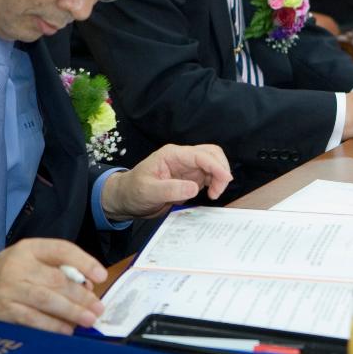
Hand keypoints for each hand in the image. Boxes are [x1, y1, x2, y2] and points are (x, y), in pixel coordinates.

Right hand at [0, 238, 108, 332]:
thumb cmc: (4, 274)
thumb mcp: (26, 259)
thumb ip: (54, 268)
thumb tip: (87, 287)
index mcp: (28, 248)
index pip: (60, 249)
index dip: (84, 262)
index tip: (101, 275)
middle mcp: (17, 266)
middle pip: (56, 280)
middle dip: (81, 296)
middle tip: (98, 307)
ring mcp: (8, 290)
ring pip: (46, 301)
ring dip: (71, 313)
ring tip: (88, 320)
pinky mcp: (2, 312)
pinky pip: (32, 320)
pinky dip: (52, 327)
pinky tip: (66, 331)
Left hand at [100, 144, 231, 220]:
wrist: (126, 199)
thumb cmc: (133, 191)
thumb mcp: (148, 191)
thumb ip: (170, 189)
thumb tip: (194, 188)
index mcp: (172, 155)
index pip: (200, 155)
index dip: (216, 165)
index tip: (225, 180)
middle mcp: (182, 158)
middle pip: (211, 154)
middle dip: (220, 169)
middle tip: (218, 191)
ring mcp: (187, 168)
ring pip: (213, 165)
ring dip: (219, 178)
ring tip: (214, 195)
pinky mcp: (190, 179)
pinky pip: (209, 177)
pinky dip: (215, 184)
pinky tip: (211, 195)